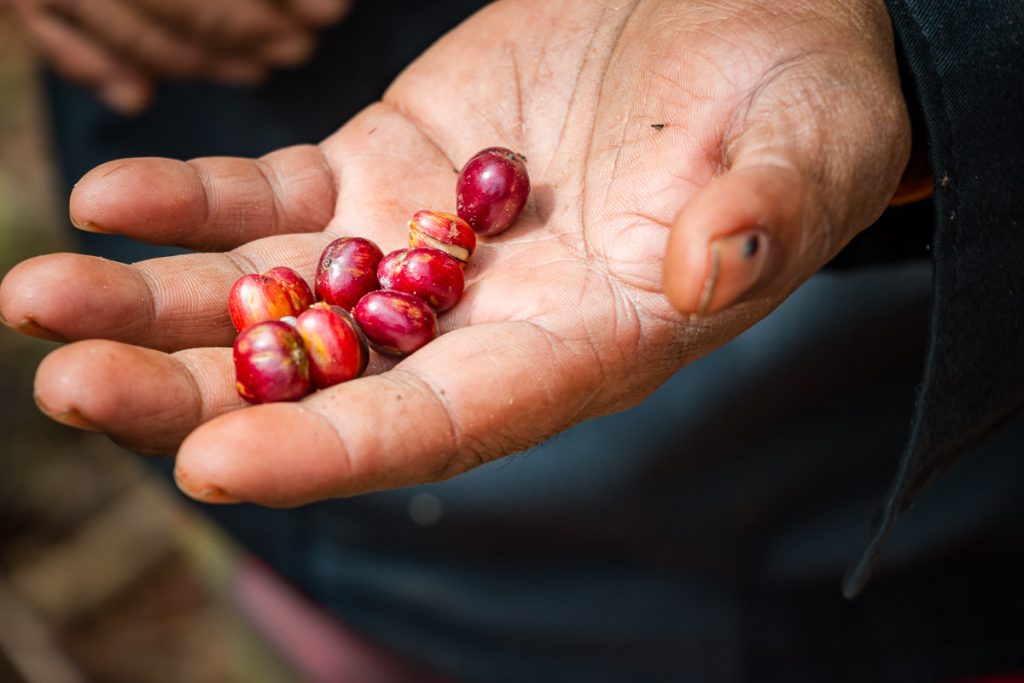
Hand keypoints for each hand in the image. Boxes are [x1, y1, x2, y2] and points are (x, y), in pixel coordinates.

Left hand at [0, 0, 909, 504]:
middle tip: (69, 379)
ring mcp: (419, 245)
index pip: (442, 425)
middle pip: (321, 382)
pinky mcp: (386, 165)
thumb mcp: (806, 160)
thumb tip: (710, 269)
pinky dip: (197, 203)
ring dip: (157, 303)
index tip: (214, 466)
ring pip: (273, 298)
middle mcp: (480, 321)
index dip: (332, 451)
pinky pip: (275, 196)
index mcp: (574, 349)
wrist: (755, 32)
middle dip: (194, 392)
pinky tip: (113, 200)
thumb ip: (763, 222)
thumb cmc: (803, 110)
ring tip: (38, 297)